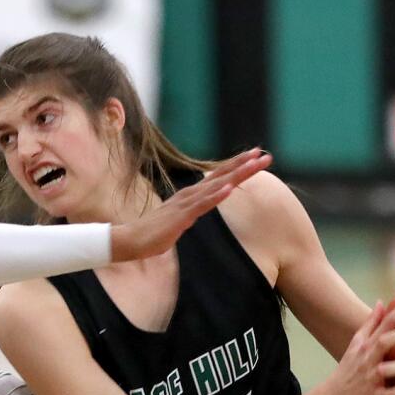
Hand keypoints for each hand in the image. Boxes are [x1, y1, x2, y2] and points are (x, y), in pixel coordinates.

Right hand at [108, 149, 273, 261]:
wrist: (130, 241)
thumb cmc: (153, 233)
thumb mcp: (179, 220)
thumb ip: (191, 212)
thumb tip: (200, 211)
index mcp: (191, 195)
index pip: (219, 177)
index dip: (238, 166)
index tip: (256, 156)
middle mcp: (190, 194)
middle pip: (222, 176)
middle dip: (244, 165)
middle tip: (264, 154)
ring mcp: (186, 204)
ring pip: (216, 186)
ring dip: (236, 174)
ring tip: (254, 164)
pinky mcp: (181, 216)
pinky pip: (202, 205)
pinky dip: (216, 196)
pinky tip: (230, 188)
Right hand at [318, 296, 394, 394]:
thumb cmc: (349, 369)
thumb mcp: (356, 344)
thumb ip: (370, 324)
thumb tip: (381, 303)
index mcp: (365, 345)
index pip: (383, 323)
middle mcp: (367, 359)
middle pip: (384, 342)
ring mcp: (370, 378)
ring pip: (389, 369)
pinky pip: (393, 393)